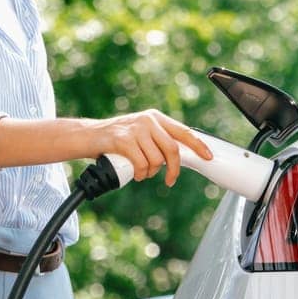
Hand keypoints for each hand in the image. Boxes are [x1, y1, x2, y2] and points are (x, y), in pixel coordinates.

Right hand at [93, 109, 213, 185]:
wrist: (88, 137)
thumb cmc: (117, 141)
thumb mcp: (141, 135)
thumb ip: (158, 141)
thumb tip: (180, 158)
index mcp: (156, 118)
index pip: (183, 132)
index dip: (198, 145)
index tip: (208, 156)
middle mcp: (148, 120)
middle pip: (172, 149)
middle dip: (173, 170)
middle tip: (170, 180)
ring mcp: (136, 129)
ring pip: (156, 160)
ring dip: (150, 173)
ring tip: (141, 172)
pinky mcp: (123, 140)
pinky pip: (141, 164)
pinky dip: (139, 174)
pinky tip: (134, 173)